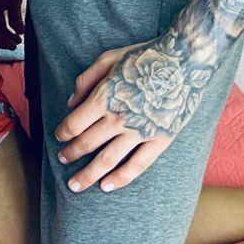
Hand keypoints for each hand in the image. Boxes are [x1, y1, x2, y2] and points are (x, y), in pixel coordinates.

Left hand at [55, 39, 199, 192]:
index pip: (74, 124)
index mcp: (104, 97)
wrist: (185, 61)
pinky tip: (107, 186)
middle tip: (62, 160)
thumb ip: (86, 80)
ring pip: (107, 160)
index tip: (59, 137)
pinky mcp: (160, 140)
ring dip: (88, 174)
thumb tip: (70, 103)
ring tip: (75, 185)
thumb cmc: (145, 56)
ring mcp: (140, 132)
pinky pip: (137, 165)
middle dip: (71, 154)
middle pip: (87, 143)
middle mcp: (119, 118)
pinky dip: (120, 179)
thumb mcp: (109, 58)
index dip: (63, 133)